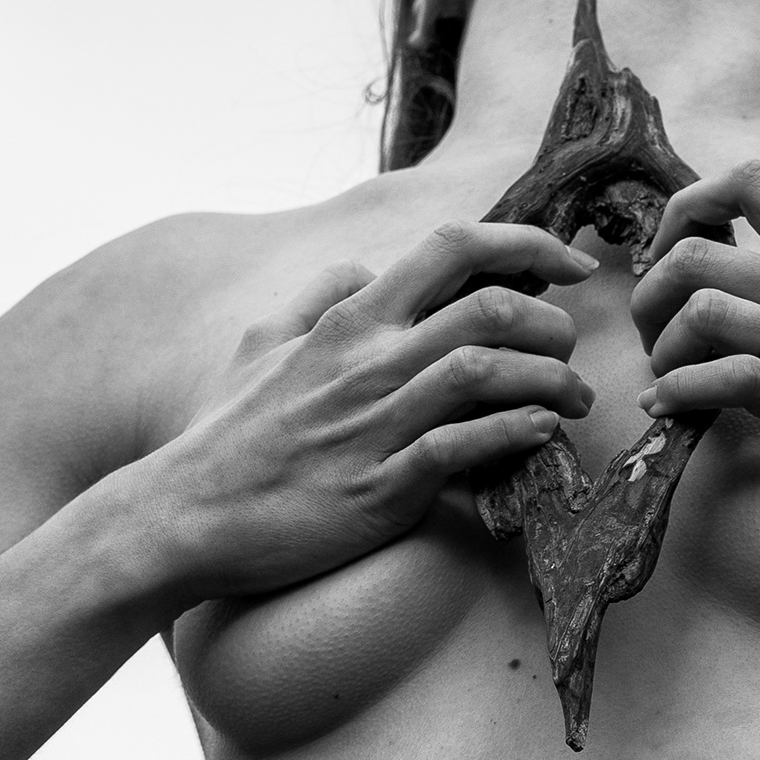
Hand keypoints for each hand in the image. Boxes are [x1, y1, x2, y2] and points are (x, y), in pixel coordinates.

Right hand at [136, 221, 597, 597]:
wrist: (183, 516)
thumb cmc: (223, 434)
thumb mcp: (260, 343)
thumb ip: (318, 296)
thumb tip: (365, 269)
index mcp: (350, 320)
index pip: (453, 246)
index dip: (529, 243)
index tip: (573, 264)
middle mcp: (369, 361)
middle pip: (492, 308)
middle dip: (554, 324)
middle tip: (571, 350)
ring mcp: (376, 423)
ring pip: (488, 373)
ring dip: (552, 381)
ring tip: (576, 399)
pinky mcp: (381, 488)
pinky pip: (465, 447)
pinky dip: (516, 434)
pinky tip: (543, 435)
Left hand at [630, 163, 759, 519]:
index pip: (753, 182)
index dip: (691, 203)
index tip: (679, 243)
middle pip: (698, 253)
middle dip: (652, 287)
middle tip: (654, 325)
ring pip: (702, 313)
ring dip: (662, 346)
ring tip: (665, 375)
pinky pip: (726, 382)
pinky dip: (681, 394)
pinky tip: (672, 411)